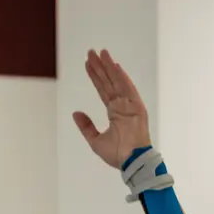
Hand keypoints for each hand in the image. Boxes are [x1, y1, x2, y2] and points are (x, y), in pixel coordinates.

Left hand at [71, 49, 150, 169]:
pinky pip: (128, 88)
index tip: (88, 64)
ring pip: (117, 81)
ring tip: (101, 53)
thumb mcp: (94, 140)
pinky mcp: (137, 106)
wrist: (131, 161)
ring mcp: (130, 104)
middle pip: (108, 81)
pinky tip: (115, 66)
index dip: (95, 76)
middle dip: (100, 66)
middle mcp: (122, 105)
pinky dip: (122, 77)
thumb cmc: (117, 154)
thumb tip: (75, 113)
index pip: (102, 89)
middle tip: (91, 51)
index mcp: (114, 111)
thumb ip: (86, 126)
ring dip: (109, 67)